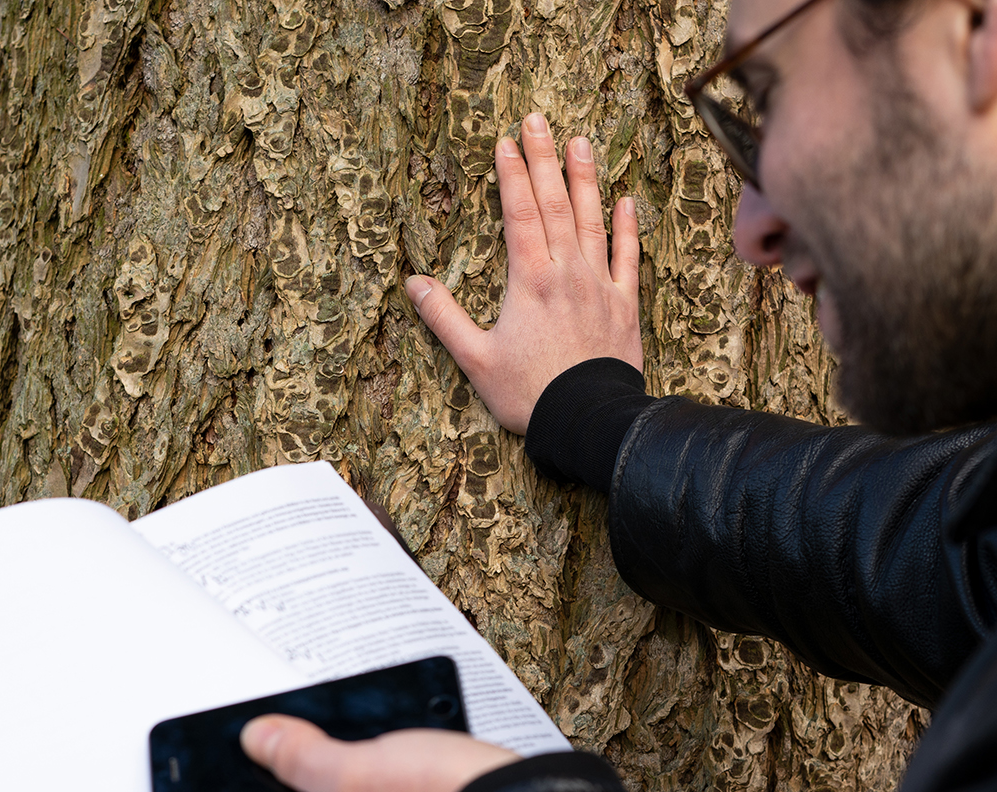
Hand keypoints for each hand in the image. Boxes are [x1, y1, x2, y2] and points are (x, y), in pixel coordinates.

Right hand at [407, 112, 641, 434]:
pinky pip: (628, 257)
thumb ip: (444, 317)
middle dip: (544, 159)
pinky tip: (625, 201)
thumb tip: (414, 283)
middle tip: (537, 119)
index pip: (520, 214)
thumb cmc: (529, 393)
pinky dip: (627, 228)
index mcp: (529, 280)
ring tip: (580, 142)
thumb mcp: (475, 358)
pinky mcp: (624, 305)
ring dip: (585, 179)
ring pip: (592, 220)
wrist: (589, 421)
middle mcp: (566, 272)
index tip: (505, 143)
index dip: (511, 175)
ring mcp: (599, 285)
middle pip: (555, 204)